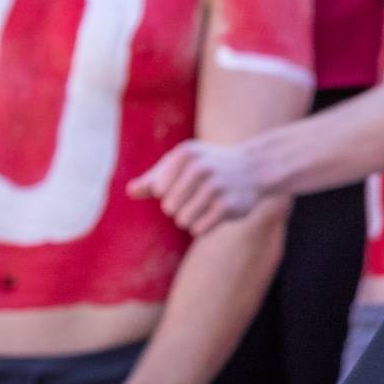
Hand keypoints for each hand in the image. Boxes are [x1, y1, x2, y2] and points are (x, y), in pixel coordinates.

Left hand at [129, 136, 281, 234]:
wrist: (253, 168)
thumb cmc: (209, 166)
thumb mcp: (182, 164)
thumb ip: (154, 178)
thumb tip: (130, 191)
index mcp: (185, 154)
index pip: (158, 190)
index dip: (168, 192)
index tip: (185, 183)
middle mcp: (200, 168)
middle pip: (169, 207)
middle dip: (179, 207)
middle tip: (197, 196)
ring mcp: (216, 186)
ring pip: (182, 220)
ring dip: (190, 219)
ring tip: (205, 205)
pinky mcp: (229, 205)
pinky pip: (199, 229)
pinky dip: (203, 227)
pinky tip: (214, 214)